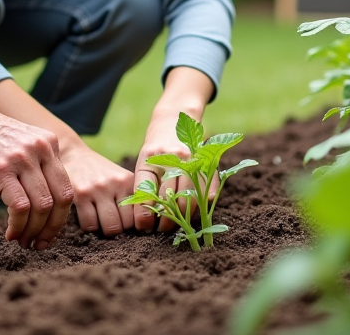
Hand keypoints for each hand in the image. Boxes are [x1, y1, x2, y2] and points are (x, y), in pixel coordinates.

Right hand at [0, 100, 73, 249]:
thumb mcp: (20, 142)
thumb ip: (36, 164)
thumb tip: (43, 205)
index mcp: (49, 143)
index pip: (67, 188)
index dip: (61, 217)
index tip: (48, 232)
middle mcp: (40, 149)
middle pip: (61, 200)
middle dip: (52, 228)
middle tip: (40, 244)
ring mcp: (22, 159)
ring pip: (42, 207)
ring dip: (33, 231)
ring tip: (23, 242)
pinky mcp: (1, 170)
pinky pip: (20, 208)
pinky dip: (18, 227)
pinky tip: (10, 234)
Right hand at [62, 144, 137, 235]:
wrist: (74, 156)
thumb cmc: (100, 172)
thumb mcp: (119, 178)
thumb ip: (130, 196)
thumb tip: (142, 226)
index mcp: (128, 180)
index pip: (140, 214)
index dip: (134, 224)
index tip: (127, 223)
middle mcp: (115, 183)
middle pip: (125, 224)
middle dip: (120, 229)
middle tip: (112, 223)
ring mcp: (97, 189)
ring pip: (109, 228)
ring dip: (104, 230)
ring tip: (100, 220)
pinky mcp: (80, 194)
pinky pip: (89, 225)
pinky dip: (90, 227)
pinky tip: (89, 217)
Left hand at [133, 67, 215, 232]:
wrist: (174, 119)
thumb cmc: (156, 148)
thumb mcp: (145, 162)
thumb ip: (146, 187)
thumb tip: (145, 220)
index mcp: (149, 159)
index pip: (146, 192)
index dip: (144, 213)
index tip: (143, 227)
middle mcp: (170, 159)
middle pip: (170, 200)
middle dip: (165, 221)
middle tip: (160, 230)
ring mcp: (191, 160)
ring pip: (189, 198)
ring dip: (183, 218)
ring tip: (174, 226)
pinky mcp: (206, 162)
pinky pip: (206, 192)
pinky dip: (199, 207)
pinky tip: (191, 214)